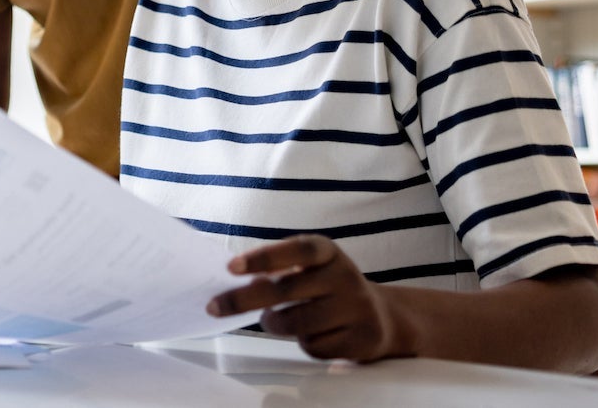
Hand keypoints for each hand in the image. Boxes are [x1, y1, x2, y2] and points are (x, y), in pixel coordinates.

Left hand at [206, 235, 407, 362]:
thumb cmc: (328, 288)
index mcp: (328, 252)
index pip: (297, 250)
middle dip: (244, 300)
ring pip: (297, 323)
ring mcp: (357, 308)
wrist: (382, 317)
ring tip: (272, 319)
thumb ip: (280, 272)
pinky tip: (314, 333)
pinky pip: (314, 346)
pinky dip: (304, 343)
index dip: (264, 258)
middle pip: (287, 290)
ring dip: (274, 324)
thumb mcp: (310, 269)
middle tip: (215, 306)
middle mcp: (345, 276)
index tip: (231, 268)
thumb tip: (238, 284)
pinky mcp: (362, 339)